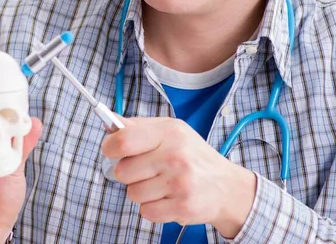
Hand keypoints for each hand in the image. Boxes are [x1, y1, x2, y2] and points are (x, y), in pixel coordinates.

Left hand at [101, 117, 256, 238]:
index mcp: (169, 132)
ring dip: (142, 191)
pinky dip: (152, 208)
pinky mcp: (182, 206)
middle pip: (122, 171)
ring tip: (160, 184)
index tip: (111, 150)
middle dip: (128, 173)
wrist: (225, 185)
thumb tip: (110, 123)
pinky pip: (146, 212)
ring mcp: (179, 182)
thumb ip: (139, 127)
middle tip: (145, 170)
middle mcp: (174, 155)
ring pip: (132, 194)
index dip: (110, 146)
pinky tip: (167, 197)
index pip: (124, 140)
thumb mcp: (171, 131)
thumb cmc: (192, 155)